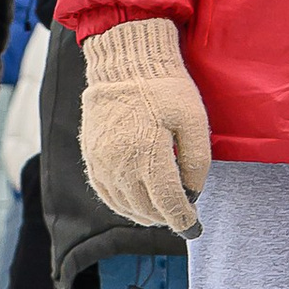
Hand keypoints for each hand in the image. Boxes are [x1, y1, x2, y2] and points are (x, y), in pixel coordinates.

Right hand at [79, 18, 210, 236]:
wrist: (124, 63)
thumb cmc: (165, 88)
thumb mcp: (193, 120)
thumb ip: (197, 162)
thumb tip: (193, 193)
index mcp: (148, 154)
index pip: (168, 203)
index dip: (184, 219)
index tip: (194, 226)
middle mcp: (120, 164)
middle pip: (146, 209)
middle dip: (167, 217)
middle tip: (183, 215)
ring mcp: (101, 162)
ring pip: (125, 206)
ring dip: (146, 214)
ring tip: (164, 211)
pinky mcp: (91, 157)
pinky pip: (106, 193)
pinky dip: (124, 204)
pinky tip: (138, 203)